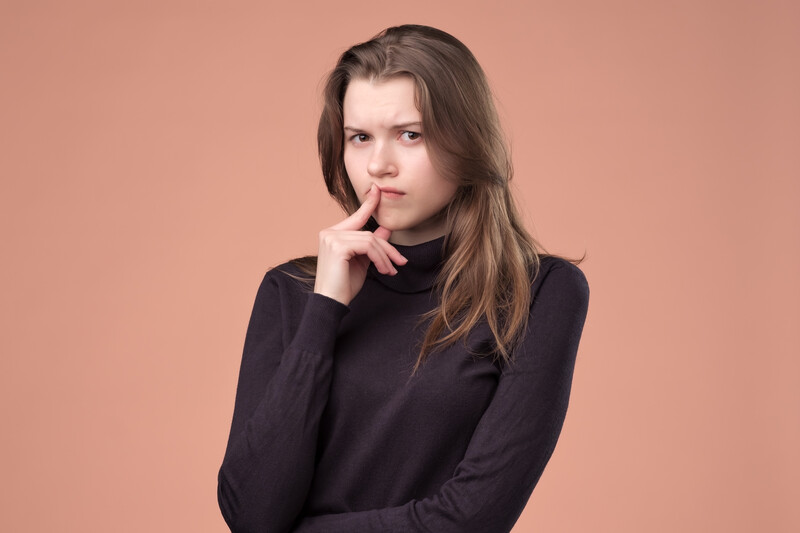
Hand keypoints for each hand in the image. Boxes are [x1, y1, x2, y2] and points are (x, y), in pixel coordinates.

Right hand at [314, 184, 407, 305]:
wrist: (332, 303)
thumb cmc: (344, 285)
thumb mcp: (363, 261)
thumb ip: (372, 244)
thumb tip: (386, 229)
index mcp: (333, 234)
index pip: (356, 216)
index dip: (369, 204)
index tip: (377, 190)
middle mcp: (330, 232)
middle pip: (368, 233)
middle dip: (388, 248)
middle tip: (401, 262)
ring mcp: (332, 238)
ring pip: (370, 240)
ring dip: (386, 257)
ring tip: (391, 271)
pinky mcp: (337, 246)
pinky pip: (368, 247)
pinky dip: (380, 259)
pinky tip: (384, 270)